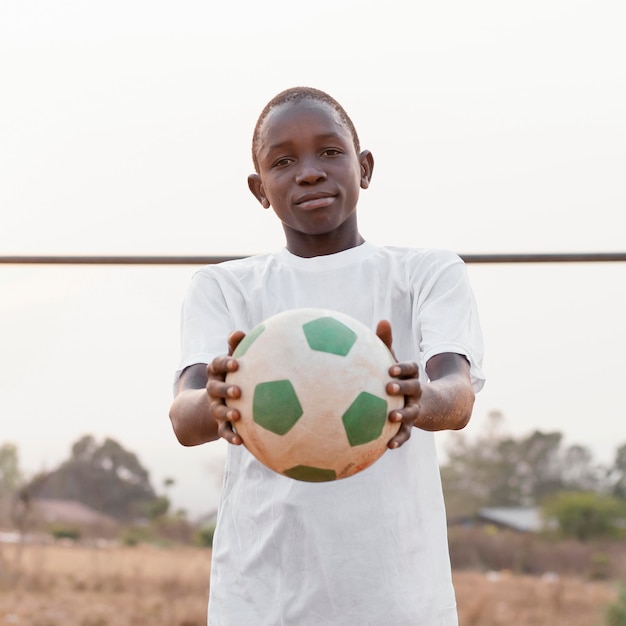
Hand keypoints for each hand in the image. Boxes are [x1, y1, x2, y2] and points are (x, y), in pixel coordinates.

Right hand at [206, 330, 245, 444]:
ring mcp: (216, 406)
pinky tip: (241, 441)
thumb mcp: (234, 359)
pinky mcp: (221, 423)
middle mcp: (213, 389)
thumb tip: (240, 332)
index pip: (216, 365)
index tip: (237, 363)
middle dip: (224, 389)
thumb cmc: (234, 374)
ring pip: (218, 410)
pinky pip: (224, 431)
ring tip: (238, 415)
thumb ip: (237, 347)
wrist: (218, 399)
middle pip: (214, 388)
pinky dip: (230, 436)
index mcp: (216, 372)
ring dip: (227, 413)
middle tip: (237, 391)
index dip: (225, 364)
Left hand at [376, 320, 421, 448]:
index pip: (410, 369)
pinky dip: (398, 439)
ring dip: (403, 415)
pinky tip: (387, 446)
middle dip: (403, 386)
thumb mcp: (397, 362)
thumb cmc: (404, 378)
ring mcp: (416, 409)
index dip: (401, 368)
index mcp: (412, 376)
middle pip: (413, 388)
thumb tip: (382, 320)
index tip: (390, 368)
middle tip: (389, 387)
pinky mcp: (411, 425)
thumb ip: (387, 343)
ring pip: (411, 412)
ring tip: (392, 417)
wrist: (435, 404)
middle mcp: (416, 392)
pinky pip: (405, 433)